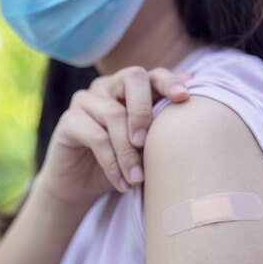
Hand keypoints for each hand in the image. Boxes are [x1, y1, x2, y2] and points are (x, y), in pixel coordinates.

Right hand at [36, 66, 191, 205]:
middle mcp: (107, 88)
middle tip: (146, 143)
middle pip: (131, 77)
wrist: (80, 189)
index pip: (152, 74)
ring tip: (138, 180)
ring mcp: (85, 101)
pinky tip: (122, 184)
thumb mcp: (145, 149)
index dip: (169, 81)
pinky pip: (96, 137)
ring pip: (114, 114)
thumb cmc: (119, 165)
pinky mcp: (68, 121)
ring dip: (128, 152)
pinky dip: (112, 163)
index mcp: (130, 89)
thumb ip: (162, 129)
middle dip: (144, 109)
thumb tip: (195, 111)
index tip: (184, 98)